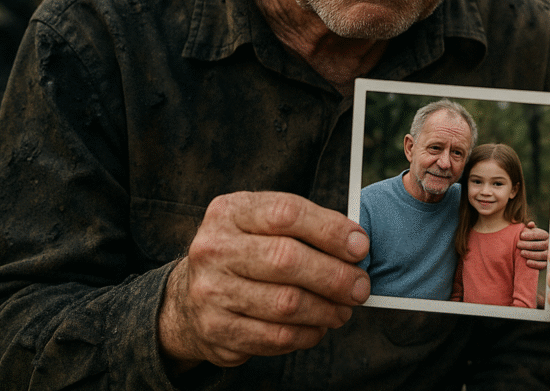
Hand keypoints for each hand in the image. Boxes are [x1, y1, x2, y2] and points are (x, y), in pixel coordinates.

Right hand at [158, 191, 369, 371]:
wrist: (189, 295)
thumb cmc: (244, 252)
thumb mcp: (262, 223)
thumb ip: (305, 226)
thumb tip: (357, 245)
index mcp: (230, 212)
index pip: (286, 213)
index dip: (330, 230)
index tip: (360, 246)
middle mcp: (213, 249)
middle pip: (287, 260)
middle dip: (335, 276)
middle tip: (360, 287)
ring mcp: (210, 292)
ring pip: (285, 304)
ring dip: (326, 309)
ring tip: (343, 309)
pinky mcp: (215, 330)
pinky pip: (275, 337)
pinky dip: (307, 334)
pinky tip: (318, 326)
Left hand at [517, 220, 548, 269]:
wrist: (534, 254)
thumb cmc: (531, 241)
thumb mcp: (531, 233)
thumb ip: (530, 229)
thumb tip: (530, 224)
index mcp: (546, 236)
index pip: (541, 234)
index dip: (531, 235)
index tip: (521, 235)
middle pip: (542, 245)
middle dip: (529, 244)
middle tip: (518, 244)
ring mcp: (549, 255)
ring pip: (542, 255)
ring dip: (531, 254)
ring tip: (521, 253)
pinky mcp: (547, 265)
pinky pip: (543, 265)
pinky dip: (535, 264)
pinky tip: (527, 262)